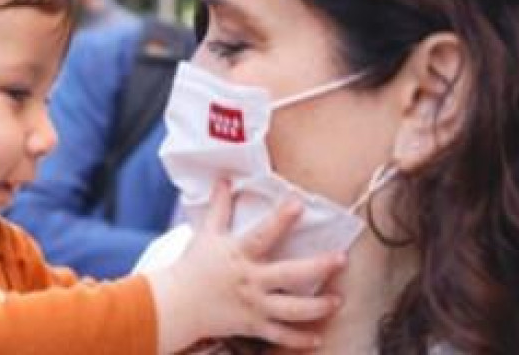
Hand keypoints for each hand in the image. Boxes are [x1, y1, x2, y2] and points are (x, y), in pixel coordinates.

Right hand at [148, 180, 344, 352]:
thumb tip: (224, 180)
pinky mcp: (253, 326)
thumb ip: (220, 207)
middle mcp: (250, 280)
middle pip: (289, 275)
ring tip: (337, 301)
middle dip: (318, 267)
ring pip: (291, 310)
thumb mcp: (206, 233)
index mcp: (239, 254)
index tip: (298, 204)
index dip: (281, 219)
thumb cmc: (194, 265)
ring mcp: (254, 305)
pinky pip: (279, 336)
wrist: (177, 304)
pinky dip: (299, 340)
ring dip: (317, 307)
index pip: (262, 234)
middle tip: (341, 258)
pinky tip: (317, 339)